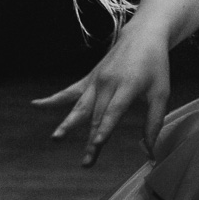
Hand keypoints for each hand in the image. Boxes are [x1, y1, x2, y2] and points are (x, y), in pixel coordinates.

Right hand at [32, 25, 169, 166]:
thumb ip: (154, 122)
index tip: (98, 143)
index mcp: (127, 86)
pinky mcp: (89, 79)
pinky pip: (69, 91)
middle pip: (96, 116)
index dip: (106, 127)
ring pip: (80, 106)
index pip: (114, 110)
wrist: (142, 36)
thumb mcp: (161, 92)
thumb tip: (150, 151)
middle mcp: (108, 83)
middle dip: (91, 140)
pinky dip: (53, 99)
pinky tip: (36, 104)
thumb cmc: (155, 67)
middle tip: (86, 163)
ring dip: (69, 124)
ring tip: (56, 138)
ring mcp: (96, 81)